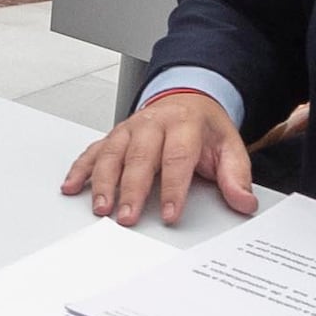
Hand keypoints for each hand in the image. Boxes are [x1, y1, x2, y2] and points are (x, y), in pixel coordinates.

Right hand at [60, 87, 250, 224]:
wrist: (188, 97)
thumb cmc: (205, 128)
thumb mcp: (230, 147)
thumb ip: (236, 176)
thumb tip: (244, 202)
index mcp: (184, 124)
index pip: (177, 157)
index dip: (173, 188)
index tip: (170, 213)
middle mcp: (153, 124)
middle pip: (139, 158)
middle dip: (132, 190)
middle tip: (128, 217)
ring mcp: (129, 129)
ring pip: (112, 154)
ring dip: (103, 183)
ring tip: (101, 208)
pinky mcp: (114, 136)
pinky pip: (93, 151)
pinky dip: (80, 169)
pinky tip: (72, 186)